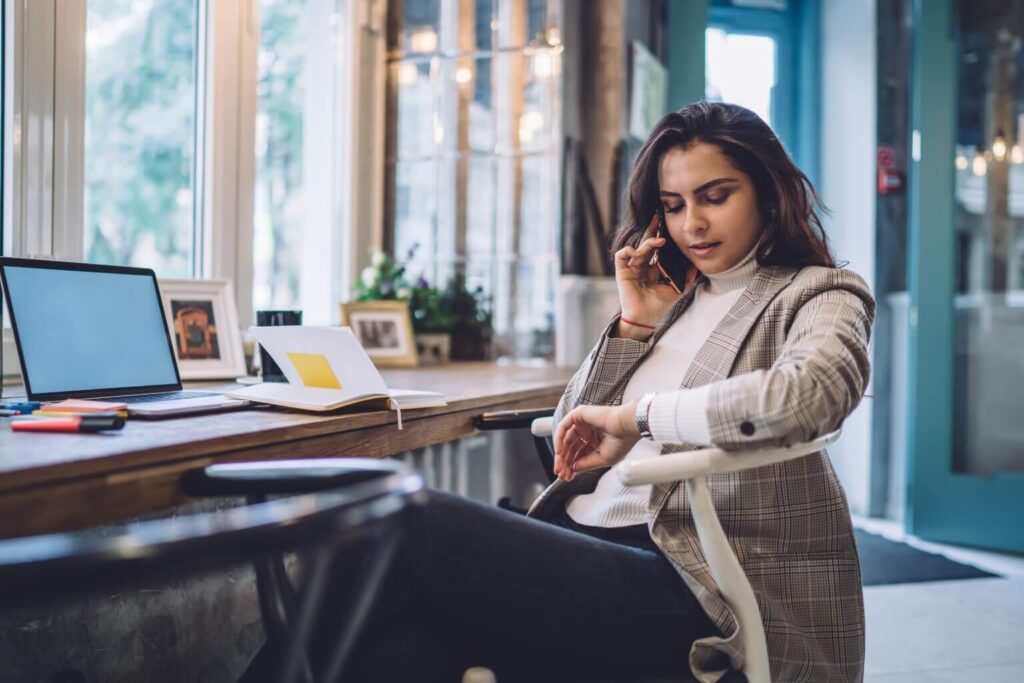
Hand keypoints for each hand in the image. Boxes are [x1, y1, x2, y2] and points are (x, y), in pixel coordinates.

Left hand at [553, 401, 640, 480]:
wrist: (627, 427)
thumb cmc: (622, 441)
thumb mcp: (603, 458)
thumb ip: (586, 463)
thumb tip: (573, 468)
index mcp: (596, 440)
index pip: (579, 454)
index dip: (572, 466)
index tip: (567, 476)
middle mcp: (588, 431)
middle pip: (571, 447)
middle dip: (565, 462)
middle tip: (561, 473)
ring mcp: (583, 423)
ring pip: (565, 439)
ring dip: (561, 454)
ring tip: (560, 466)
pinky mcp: (579, 414)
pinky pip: (564, 427)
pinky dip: (558, 439)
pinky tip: (559, 452)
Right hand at [614, 216, 697, 337]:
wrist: (645, 318)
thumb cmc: (659, 306)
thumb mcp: (677, 290)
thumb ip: (688, 278)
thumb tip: (697, 266)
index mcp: (654, 268)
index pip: (657, 249)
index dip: (661, 237)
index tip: (669, 225)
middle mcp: (642, 266)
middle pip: (646, 244)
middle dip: (652, 230)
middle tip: (659, 218)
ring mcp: (632, 268)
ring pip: (637, 248)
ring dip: (647, 243)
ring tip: (658, 242)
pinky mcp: (622, 272)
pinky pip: (621, 256)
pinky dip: (628, 251)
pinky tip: (638, 252)